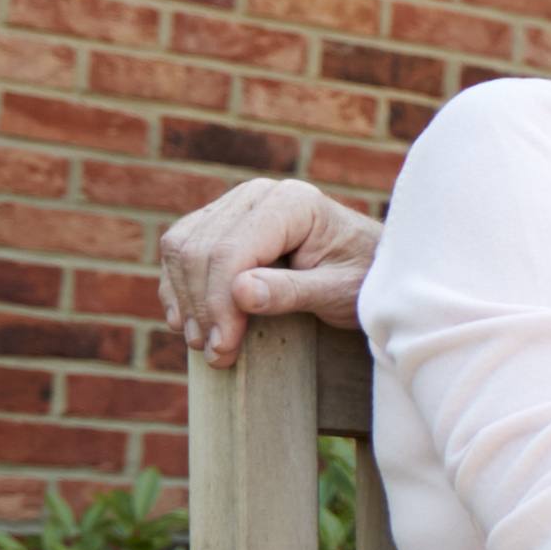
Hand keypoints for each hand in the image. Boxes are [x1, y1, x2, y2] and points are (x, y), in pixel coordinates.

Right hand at [159, 179, 380, 362]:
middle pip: (200, 250)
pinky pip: (181, 249)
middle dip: (201, 307)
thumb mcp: (339, 291)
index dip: (219, 303)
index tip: (224, 347)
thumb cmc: (364, 279)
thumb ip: (292, 292)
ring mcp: (237, 205)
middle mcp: (258, 196)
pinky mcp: (223, 222)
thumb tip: (239, 292)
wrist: (372, 266)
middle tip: (215, 353)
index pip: (231, 252)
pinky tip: (186, 320)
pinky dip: (178, 285)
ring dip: (184, 298)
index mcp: (291, 203)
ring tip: (201, 343)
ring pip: (181, 248)